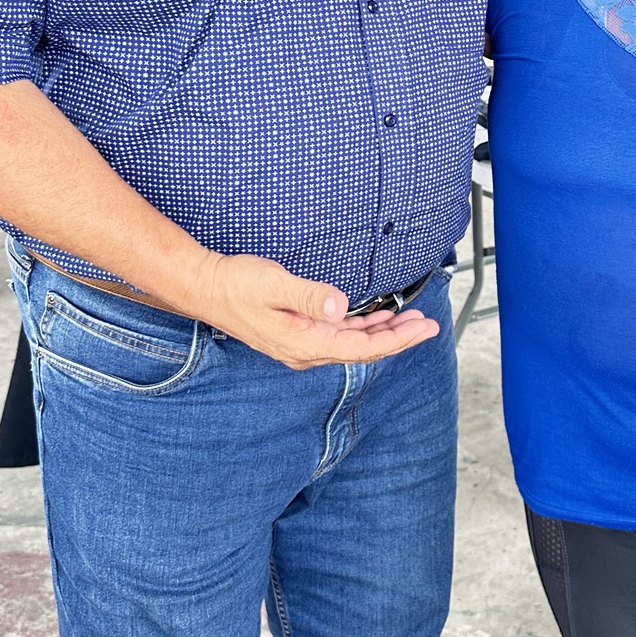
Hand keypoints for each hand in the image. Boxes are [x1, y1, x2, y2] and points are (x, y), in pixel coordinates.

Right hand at [186, 252, 439, 369]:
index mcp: (304, 344)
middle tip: (429, 325)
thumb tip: (341, 306)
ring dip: (383, 333)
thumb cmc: (237, 285)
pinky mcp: (297, 333)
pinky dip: (362, 328)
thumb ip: (309, 295)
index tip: (425, 329)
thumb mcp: (275, 284)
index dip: (398, 340)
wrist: (206, 287)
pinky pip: (338, 336)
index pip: (362, 350)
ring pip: (352, 343)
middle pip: (363, 350)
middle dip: (398, 338)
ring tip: (411, 321)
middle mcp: (305, 351)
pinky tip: (375, 319)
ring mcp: (301, 344)